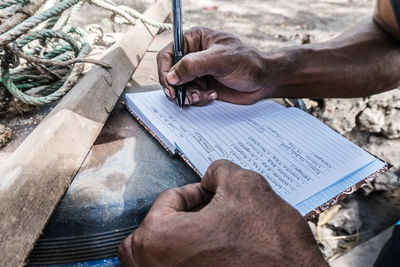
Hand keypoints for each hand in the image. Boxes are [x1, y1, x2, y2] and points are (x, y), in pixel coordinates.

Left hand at [118, 160, 326, 266]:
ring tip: (219, 232)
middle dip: (185, 215)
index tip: (212, 193)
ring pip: (169, 253)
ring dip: (189, 237)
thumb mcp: (246, 186)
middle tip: (211, 210)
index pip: (166, 202)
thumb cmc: (269, 248)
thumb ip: (219, 170)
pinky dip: (197, 258)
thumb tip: (211, 176)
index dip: (195, 192)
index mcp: (157, 240)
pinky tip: (224, 252)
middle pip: (160, 230)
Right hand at [157, 27, 282, 105]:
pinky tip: (212, 95)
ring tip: (201, 96)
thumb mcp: (220, 60)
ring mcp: (198, 73)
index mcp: (194, 41)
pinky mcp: (203, 86)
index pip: (168, 54)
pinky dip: (198, 99)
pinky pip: (190, 96)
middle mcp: (193, 56)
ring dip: (188, 95)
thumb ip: (193, 66)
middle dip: (177, 88)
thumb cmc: (248, 63)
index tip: (170, 85)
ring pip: (179, 88)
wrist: (264, 81)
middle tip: (184, 97)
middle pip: (170, 74)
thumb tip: (171, 77)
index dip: (165, 71)